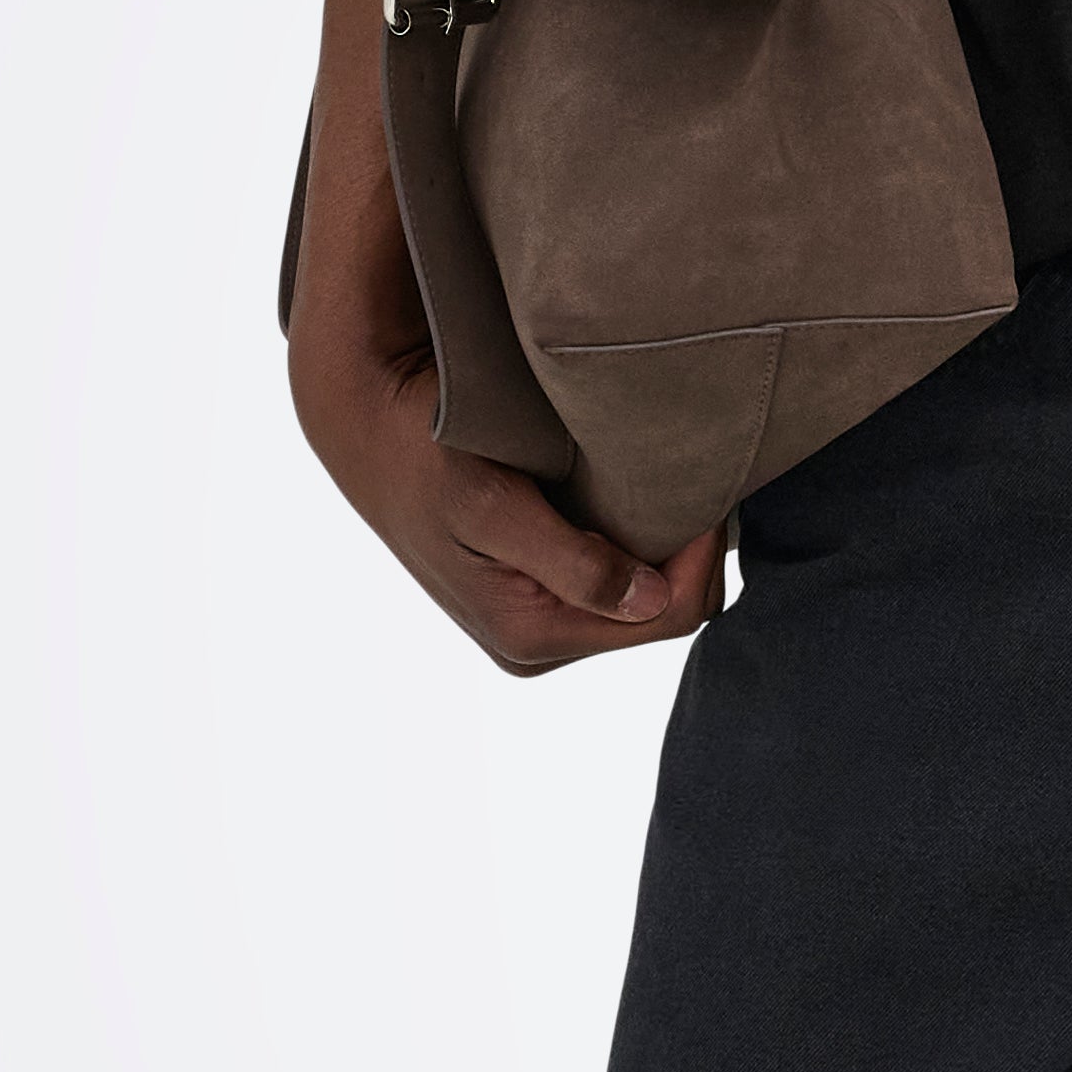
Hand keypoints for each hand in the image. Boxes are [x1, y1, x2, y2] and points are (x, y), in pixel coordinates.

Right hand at [295, 310, 721, 671]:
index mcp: (530, 635)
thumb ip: (572, 563)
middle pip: (660, 613)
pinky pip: (612, 580)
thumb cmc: (421, 455)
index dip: (701, 557)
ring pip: (641, 597)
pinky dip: (631, 540)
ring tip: (653, 485)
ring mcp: (534, 622)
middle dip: (684, 554)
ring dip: (658, 545)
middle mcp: (535, 644)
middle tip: (687, 481)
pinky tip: (622, 497)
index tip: (706, 490)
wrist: (365, 427)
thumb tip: (648, 600)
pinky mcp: (532, 594)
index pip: (667, 617)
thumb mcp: (491, 504)